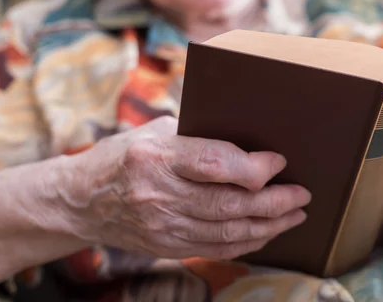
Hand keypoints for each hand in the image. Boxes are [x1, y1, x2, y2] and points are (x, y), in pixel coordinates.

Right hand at [59, 116, 310, 260]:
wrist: (81, 200)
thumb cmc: (124, 155)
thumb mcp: (156, 132)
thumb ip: (199, 138)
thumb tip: (250, 144)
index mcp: (156, 157)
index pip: (214, 164)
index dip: (253, 166)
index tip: (280, 161)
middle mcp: (159, 195)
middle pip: (228, 204)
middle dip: (274, 202)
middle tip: (302, 194)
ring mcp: (161, 227)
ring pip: (227, 233)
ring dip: (269, 226)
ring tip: (295, 214)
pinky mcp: (166, 246)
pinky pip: (215, 250)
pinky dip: (247, 243)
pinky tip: (267, 232)